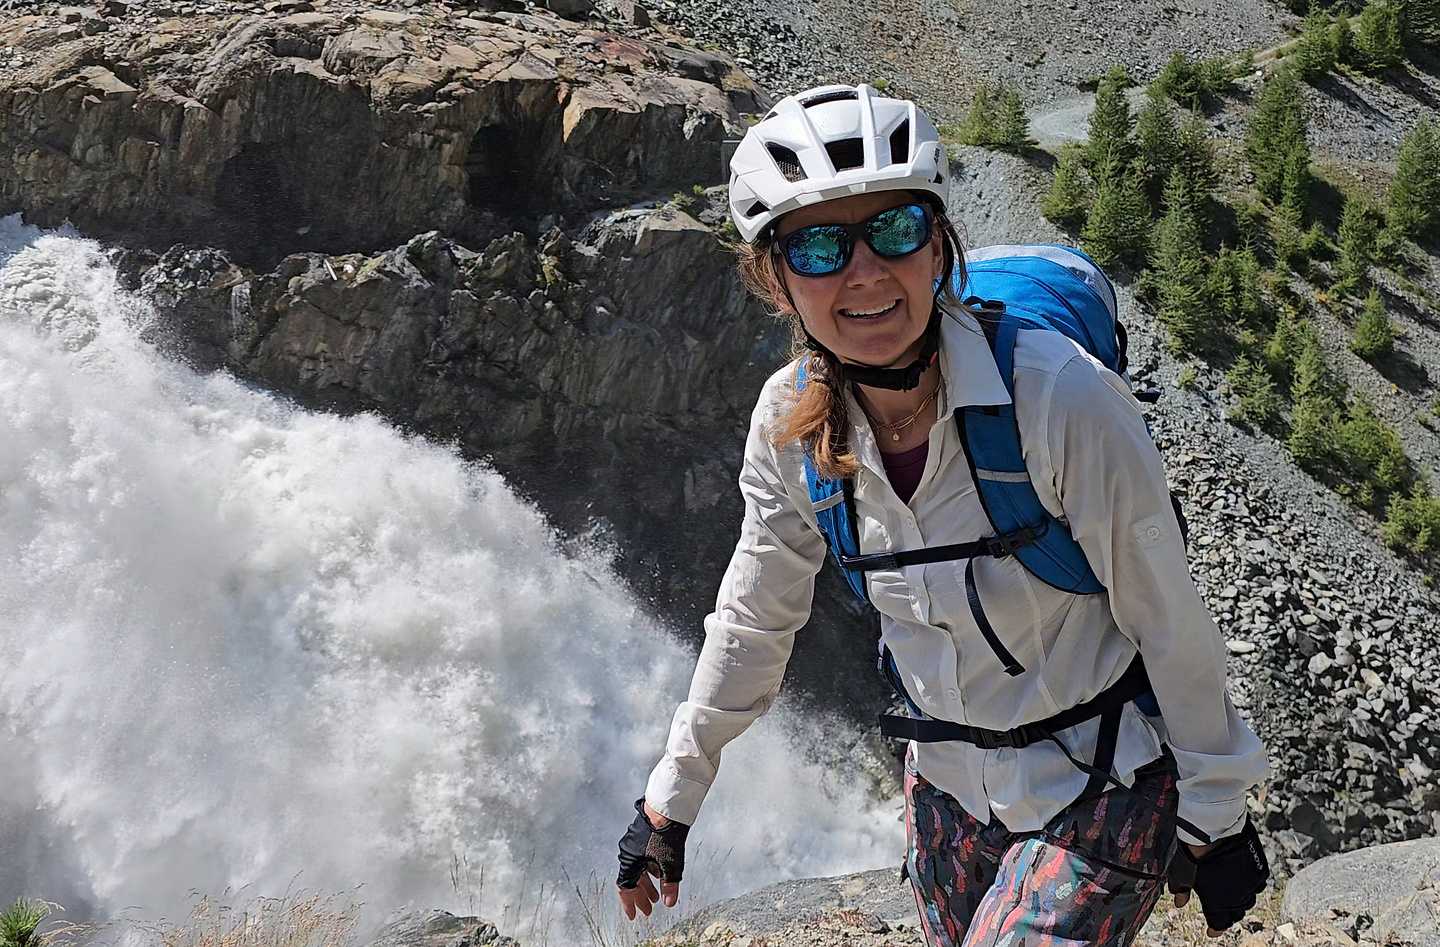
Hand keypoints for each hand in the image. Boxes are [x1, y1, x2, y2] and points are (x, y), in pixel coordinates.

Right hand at [616, 799, 687, 920]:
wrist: (667, 808)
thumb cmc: (666, 834)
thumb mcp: (671, 864)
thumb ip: (669, 885)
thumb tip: (669, 903)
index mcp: (630, 861)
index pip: (625, 888)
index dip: (630, 903)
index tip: (634, 916)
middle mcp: (628, 853)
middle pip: (632, 880)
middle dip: (641, 896)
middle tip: (649, 910)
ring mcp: (634, 844)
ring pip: (638, 870)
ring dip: (647, 884)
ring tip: (657, 896)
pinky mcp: (642, 836)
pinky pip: (643, 859)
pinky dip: (650, 870)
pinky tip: (660, 875)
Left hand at [1166, 820, 1268, 935]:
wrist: (1214, 829)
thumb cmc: (1195, 851)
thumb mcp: (1180, 873)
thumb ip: (1180, 890)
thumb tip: (1178, 902)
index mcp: (1218, 903)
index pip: (1219, 924)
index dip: (1215, 929)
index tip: (1211, 931)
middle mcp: (1238, 897)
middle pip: (1236, 913)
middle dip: (1227, 914)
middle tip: (1220, 911)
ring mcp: (1251, 883)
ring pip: (1249, 899)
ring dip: (1240, 899)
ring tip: (1231, 895)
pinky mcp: (1260, 868)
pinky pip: (1258, 883)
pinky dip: (1250, 884)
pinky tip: (1242, 879)